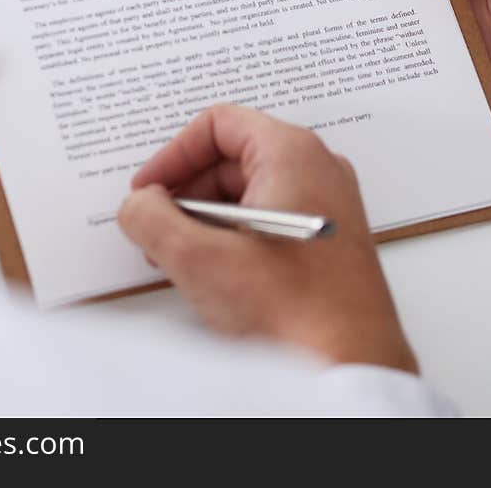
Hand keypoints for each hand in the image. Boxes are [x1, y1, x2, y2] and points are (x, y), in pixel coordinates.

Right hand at [119, 105, 416, 369]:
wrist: (351, 367)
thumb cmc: (296, 313)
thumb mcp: (200, 260)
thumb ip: (152, 219)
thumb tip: (138, 205)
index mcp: (292, 153)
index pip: (219, 124)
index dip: (174, 155)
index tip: (149, 189)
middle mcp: (317, 168)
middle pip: (232, 158)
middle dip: (187, 193)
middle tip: (158, 230)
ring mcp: (328, 203)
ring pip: (249, 191)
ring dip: (207, 220)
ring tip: (182, 260)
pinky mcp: (329, 238)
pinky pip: (270, 218)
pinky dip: (235, 237)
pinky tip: (216, 274)